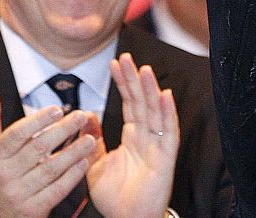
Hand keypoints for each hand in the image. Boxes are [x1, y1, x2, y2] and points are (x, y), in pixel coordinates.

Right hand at [0, 90, 97, 217]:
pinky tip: (83, 163)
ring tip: (89, 139)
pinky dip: (72, 176)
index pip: (17, 134)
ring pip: (51, 169)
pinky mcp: (33, 209)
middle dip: (63, 130)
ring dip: (73, 152)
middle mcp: (6, 175)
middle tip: (81, 116)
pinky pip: (56, 190)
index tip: (56, 109)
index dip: (38, 120)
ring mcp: (20, 193)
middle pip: (38, 148)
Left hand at [86, 53, 179, 217]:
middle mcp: (147, 137)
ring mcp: (157, 146)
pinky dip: (168, 113)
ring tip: (143, 69)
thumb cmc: (115, 198)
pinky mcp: (166, 158)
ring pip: (155, 112)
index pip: (129, 103)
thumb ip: (92, 141)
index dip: (123, 83)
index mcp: (133, 137)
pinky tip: (165, 95)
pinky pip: (169, 132)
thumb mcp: (95, 165)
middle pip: (142, 101)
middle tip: (125, 57)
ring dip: (150, 90)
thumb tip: (86, 117)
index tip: (115, 63)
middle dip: (134, 79)